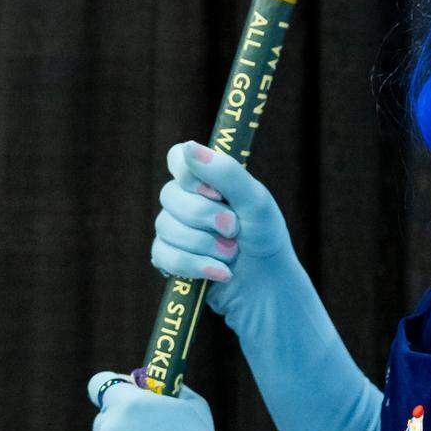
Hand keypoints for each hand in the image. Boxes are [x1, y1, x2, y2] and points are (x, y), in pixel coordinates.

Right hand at [152, 141, 295, 321]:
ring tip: (232, 254)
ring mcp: (175, 228)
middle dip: (205, 217)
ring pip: (166, 227)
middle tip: (234, 229)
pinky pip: (164, 255)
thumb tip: (189, 147)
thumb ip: (226, 173)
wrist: (266, 282)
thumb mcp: (255, 200)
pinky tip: (220, 272)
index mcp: (206, 178)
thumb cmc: (264, 235)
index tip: (215, 193)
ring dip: (205, 244)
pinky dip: (196, 265)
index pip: (177, 157)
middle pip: (170, 195)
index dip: (189, 174)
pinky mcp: (170, 258)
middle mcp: (186, 199)